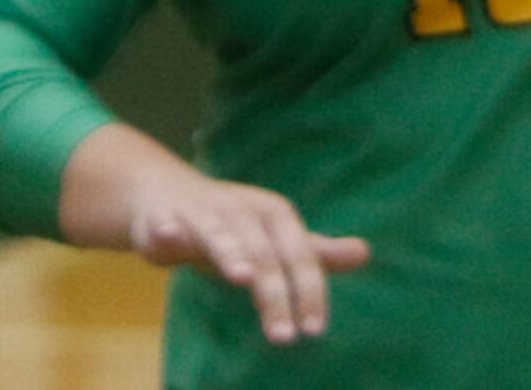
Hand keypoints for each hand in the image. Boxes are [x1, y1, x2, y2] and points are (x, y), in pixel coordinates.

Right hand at [126, 171, 370, 344]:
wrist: (168, 193)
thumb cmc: (232, 226)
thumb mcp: (276, 238)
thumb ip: (316, 252)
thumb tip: (366, 253)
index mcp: (275, 216)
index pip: (300, 256)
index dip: (309, 291)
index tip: (315, 330)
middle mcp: (243, 212)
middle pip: (264, 256)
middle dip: (273, 295)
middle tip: (284, 337)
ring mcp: (203, 214)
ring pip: (219, 235)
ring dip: (231, 253)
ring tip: (244, 276)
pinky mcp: (164, 221)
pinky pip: (165, 227)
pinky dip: (168, 231)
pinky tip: (167, 236)